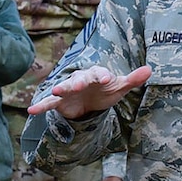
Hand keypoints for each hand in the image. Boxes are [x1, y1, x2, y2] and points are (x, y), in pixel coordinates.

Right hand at [29, 63, 153, 118]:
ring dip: (61, 88)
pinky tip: (31, 110)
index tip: (109, 79)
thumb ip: (133, 79)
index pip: (100, 73)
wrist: (89, 101)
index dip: (104, 76)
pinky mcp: (60, 101)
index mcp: (97, 74)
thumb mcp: (120, 87)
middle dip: (80, 80)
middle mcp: (81, 79)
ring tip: (55, 91)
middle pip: (80, 78)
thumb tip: (150, 69)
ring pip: (64, 87)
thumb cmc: (106, 90)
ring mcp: (69, 90)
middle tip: (81, 83)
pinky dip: (41, 106)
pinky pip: (49, 104)